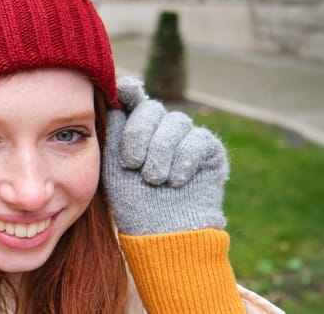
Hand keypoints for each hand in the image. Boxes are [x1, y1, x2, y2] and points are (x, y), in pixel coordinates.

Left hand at [104, 77, 228, 235]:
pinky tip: (176, 182)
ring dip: (160, 154)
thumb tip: (115, 101)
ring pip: (175, 122)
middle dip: (139, 135)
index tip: (124, 92)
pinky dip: (183, 162)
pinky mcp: (210, 149)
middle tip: (134, 165)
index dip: (129, 90)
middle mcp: (161, 127)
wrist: (160, 232)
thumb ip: (114, 132)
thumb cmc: (132, 201)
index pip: (132, 97)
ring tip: (154, 181)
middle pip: (151, 108)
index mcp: (135, 126)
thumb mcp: (114, 165)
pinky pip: (197, 140)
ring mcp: (186, 136)